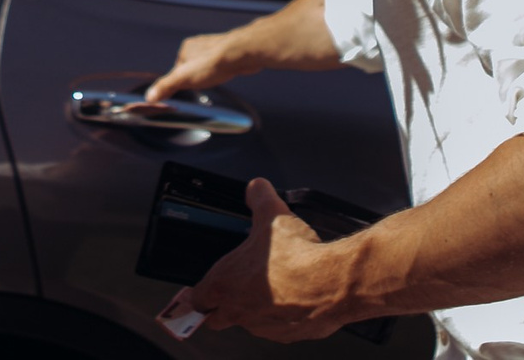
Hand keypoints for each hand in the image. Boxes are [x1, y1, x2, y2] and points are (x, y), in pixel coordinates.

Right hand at [146, 28, 252, 102]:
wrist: (241, 54)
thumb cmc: (213, 62)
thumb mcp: (183, 78)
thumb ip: (165, 86)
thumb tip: (149, 96)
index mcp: (186, 48)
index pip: (177, 68)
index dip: (180, 81)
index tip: (184, 91)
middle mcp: (200, 45)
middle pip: (192, 67)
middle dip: (196, 78)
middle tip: (201, 87)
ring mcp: (215, 47)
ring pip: (208, 65)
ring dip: (210, 73)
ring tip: (214, 80)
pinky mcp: (229, 52)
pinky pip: (222, 63)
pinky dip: (222, 70)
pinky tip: (225, 74)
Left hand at [161, 179, 348, 342]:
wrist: (328, 284)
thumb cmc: (294, 255)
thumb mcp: (272, 214)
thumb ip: (259, 197)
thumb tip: (255, 187)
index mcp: (225, 284)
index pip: (197, 298)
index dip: (196, 294)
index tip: (195, 292)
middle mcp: (239, 311)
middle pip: (216, 319)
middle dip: (218, 309)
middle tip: (227, 295)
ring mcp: (264, 326)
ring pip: (249, 324)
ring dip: (254, 311)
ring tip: (270, 289)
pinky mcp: (288, 335)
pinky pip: (278, 328)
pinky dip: (282, 317)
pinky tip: (295, 298)